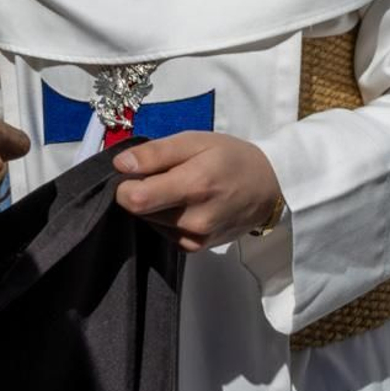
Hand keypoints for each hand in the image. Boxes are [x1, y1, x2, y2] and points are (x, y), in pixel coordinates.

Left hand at [114, 132, 282, 252]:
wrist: (269, 187)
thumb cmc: (231, 157)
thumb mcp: (195, 141)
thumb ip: (156, 153)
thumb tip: (120, 165)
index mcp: (194, 186)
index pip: (134, 199)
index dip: (126, 183)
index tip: (136, 170)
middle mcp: (194, 220)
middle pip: (139, 211)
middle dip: (142, 191)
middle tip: (165, 174)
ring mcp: (196, 239)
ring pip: (149, 222)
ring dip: (154, 205)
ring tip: (179, 187)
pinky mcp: (196, 249)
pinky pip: (163, 233)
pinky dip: (165, 218)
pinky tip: (184, 204)